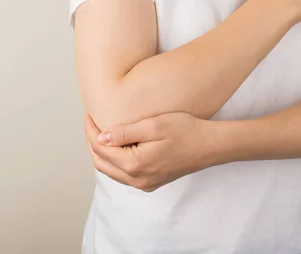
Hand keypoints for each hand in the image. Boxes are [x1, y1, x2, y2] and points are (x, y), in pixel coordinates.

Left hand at [84, 112, 217, 191]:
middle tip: (91, 123)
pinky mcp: (151, 182)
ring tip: (101, 132)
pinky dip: (114, 161)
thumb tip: (100, 138)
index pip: (101, 149)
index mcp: (136, 164)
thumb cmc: (187, 130)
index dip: (91, 131)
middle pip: (102, 163)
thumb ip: (125, 133)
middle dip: (92, 142)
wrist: (211, 146)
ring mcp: (145, 184)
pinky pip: (124, 175)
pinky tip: (118, 146)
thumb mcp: (154, 125)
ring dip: (102, 153)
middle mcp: (137, 179)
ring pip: (111, 171)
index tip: (89, 115)